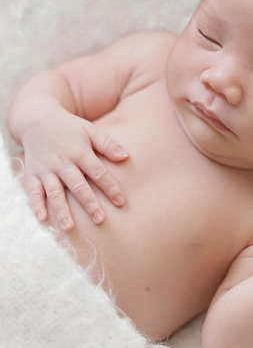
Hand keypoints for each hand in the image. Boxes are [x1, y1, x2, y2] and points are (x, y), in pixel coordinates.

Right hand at [17, 113, 128, 229]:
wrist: (36, 119)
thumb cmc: (69, 127)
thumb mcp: (89, 130)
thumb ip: (107, 143)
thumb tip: (126, 156)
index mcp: (79, 151)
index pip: (97, 172)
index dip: (110, 187)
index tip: (121, 202)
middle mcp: (62, 162)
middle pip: (77, 186)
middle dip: (89, 203)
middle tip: (100, 220)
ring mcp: (45, 169)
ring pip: (54, 192)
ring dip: (61, 210)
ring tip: (69, 227)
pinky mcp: (31, 173)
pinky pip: (32, 191)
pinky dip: (36, 204)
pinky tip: (43, 218)